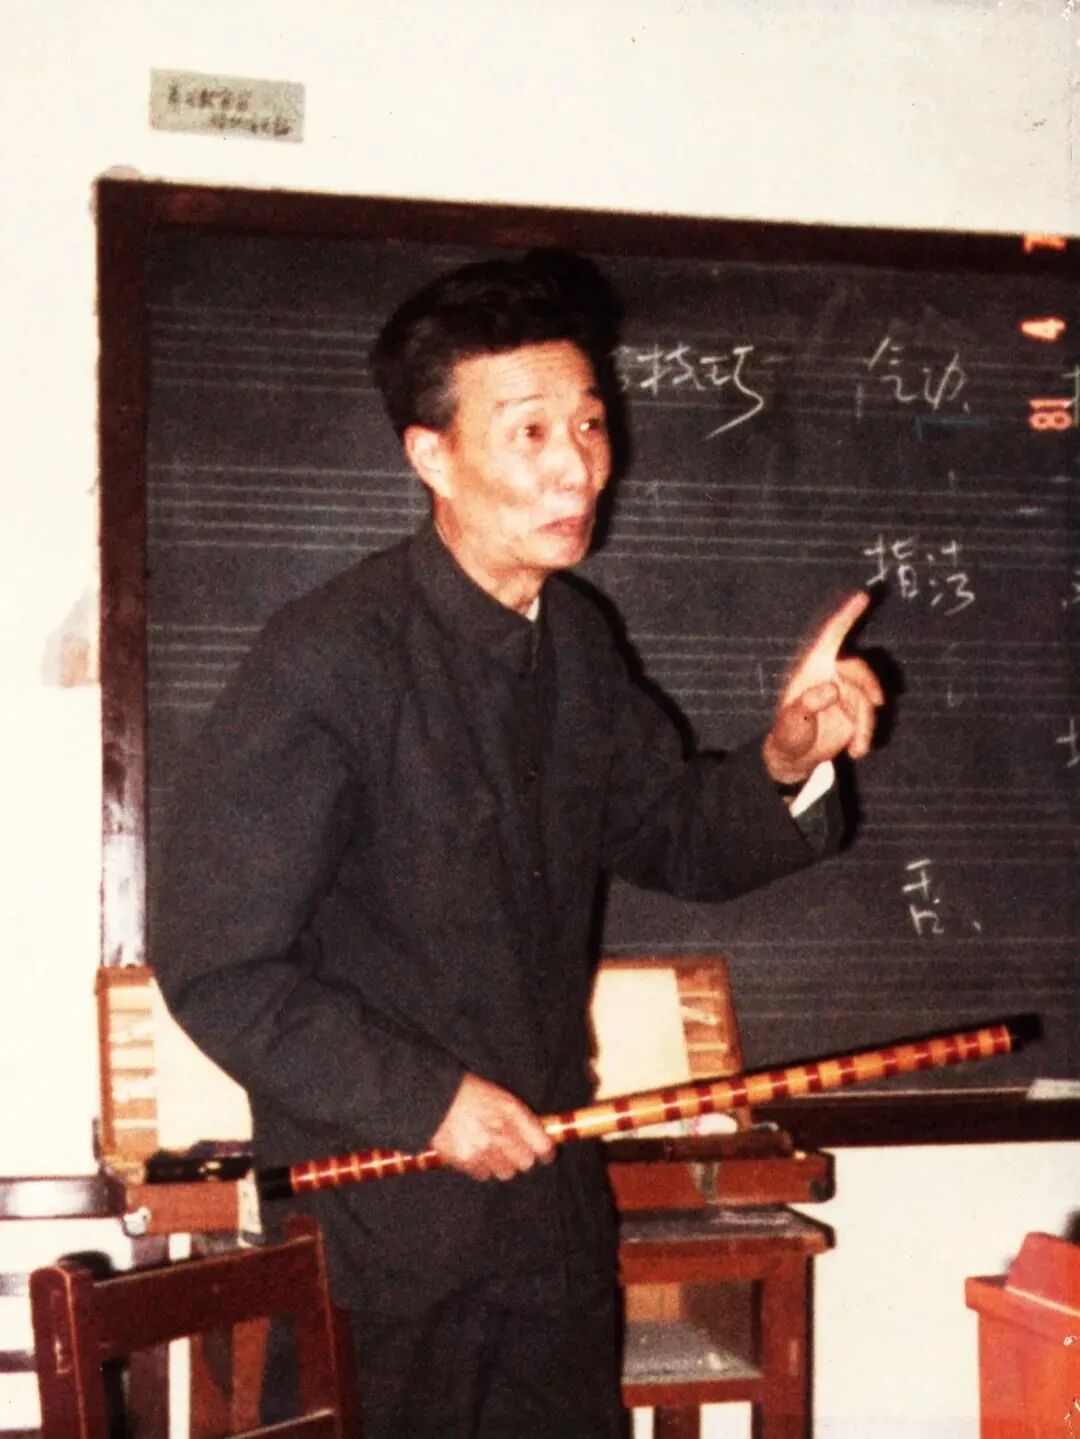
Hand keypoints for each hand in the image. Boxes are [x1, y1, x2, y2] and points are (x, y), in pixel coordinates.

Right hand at [429, 1072, 555, 1181]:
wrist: (434, 1097)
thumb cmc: (468, 1092)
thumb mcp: (500, 1096)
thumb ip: (521, 1117)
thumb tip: (539, 1138)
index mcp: (511, 1111)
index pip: (542, 1144)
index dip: (546, 1152)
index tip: (545, 1154)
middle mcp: (499, 1132)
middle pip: (525, 1163)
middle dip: (522, 1158)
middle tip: (515, 1151)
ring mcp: (482, 1149)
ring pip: (505, 1172)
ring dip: (502, 1165)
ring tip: (492, 1151)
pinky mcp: (464, 1160)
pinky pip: (484, 1175)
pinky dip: (482, 1167)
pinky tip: (476, 1153)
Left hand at [762, 591, 883, 785]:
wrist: (796, 757)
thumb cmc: (788, 734)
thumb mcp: (791, 723)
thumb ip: (808, 704)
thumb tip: (832, 688)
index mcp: (813, 669)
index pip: (831, 637)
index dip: (846, 616)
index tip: (863, 595)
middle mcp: (831, 675)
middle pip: (859, 670)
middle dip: (868, 688)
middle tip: (876, 706)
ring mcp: (844, 692)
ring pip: (867, 697)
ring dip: (865, 724)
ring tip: (856, 749)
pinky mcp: (854, 711)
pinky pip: (869, 715)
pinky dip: (866, 734)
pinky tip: (856, 751)